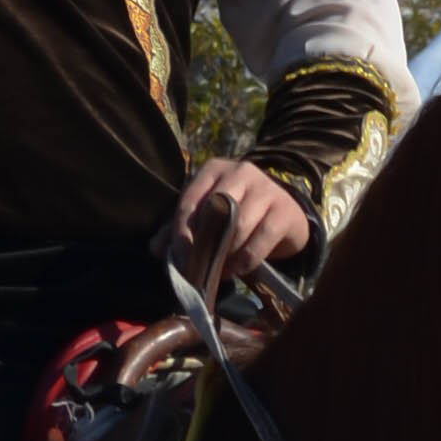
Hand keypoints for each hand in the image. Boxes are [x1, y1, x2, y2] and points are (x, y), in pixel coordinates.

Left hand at [166, 156, 311, 295]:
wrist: (283, 216)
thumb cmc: (237, 215)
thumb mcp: (207, 217)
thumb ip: (179, 229)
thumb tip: (155, 249)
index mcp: (214, 170)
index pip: (190, 200)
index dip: (181, 232)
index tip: (180, 258)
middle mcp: (241, 171)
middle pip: (215, 210)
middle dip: (204, 244)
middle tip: (198, 268)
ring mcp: (266, 188)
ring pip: (239, 226)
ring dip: (226, 255)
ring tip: (220, 271)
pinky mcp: (285, 210)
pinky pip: (260, 240)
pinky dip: (246, 260)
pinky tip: (238, 269)